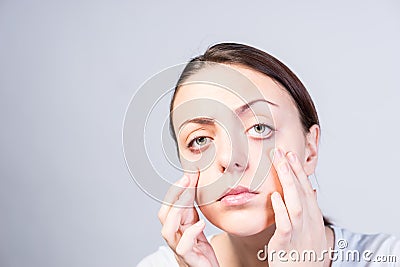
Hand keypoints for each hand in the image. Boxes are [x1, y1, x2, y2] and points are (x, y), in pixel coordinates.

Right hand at [158, 172, 219, 266]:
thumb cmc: (202, 251)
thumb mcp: (196, 225)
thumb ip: (192, 209)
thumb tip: (192, 182)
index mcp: (176, 228)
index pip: (168, 207)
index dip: (175, 191)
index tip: (187, 176)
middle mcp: (175, 238)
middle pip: (164, 215)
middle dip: (173, 195)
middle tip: (187, 180)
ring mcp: (180, 250)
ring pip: (167, 231)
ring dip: (177, 211)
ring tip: (189, 197)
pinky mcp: (190, 260)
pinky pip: (183, 247)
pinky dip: (190, 233)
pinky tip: (201, 224)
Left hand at [268, 148, 327, 265]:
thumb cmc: (304, 256)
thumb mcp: (310, 232)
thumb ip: (307, 212)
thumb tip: (310, 191)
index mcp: (314, 220)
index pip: (307, 191)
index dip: (299, 172)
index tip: (290, 155)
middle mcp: (310, 226)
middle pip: (302, 193)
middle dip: (293, 171)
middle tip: (282, 152)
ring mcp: (299, 235)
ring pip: (296, 205)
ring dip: (289, 183)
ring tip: (280, 164)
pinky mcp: (286, 246)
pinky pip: (285, 226)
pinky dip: (281, 210)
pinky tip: (275, 196)